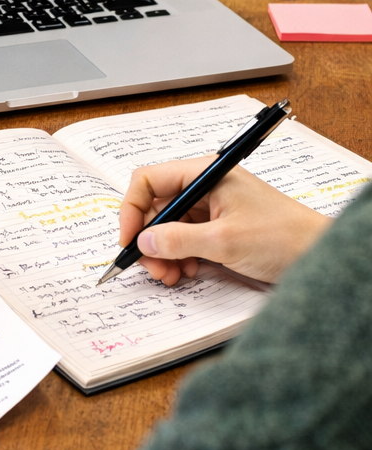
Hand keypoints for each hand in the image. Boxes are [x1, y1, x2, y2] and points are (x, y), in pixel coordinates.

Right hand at [119, 158, 329, 285]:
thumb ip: (178, 240)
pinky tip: (186, 272)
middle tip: (151, 266)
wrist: (319, 256)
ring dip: (162, 252)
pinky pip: (183, 238)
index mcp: (205, 174)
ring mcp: (211, 207)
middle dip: (148, 238)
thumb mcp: (224, 241)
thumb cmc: (284, 238)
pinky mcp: (217, 226)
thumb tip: (143, 242)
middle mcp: (205, 186)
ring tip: (169, 275)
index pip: (149, 180)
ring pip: (167, 226)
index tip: (129, 239)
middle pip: (155, 206)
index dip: (132, 209)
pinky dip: (178, 256)